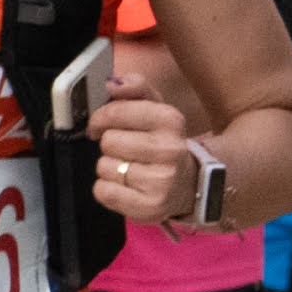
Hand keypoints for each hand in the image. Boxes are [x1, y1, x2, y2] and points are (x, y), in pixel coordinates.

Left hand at [87, 82, 222, 227]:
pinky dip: (107, 189)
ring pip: (104, 167)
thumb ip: (135, 88)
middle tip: (125, 150)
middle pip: (108, 141)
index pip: (116, 112)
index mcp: (171, 120)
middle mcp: (170, 150)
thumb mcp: (157, 109)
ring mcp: (161, 182)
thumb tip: (112, 84)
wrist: (189, 184)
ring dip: (110, 167)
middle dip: (110, 145)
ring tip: (129, 169)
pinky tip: (124, 186)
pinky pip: (103, 192)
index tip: (101, 124)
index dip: (101, 118)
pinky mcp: (148, 208)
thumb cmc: (164, 144)